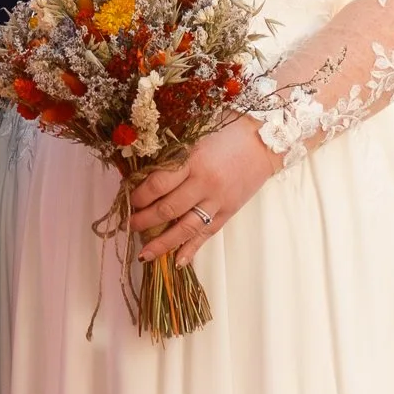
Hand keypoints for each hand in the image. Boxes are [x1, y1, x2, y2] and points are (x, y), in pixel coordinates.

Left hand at [130, 116, 281, 267]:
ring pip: (186, 228)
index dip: (139, 195)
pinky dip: (192, 248)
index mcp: (193, 160)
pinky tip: (178, 261)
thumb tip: (143, 171)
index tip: (128, 200)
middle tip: (129, 225)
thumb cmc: (227, 132)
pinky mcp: (229, 212)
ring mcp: (218, 201)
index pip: (158, 184)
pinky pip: (207, 234)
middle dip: (144, 220)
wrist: (265, 140)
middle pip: (168, 209)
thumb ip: (173, 154)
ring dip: (162, 243)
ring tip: (144, 253)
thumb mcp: (195, 136)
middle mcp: (205, 184)